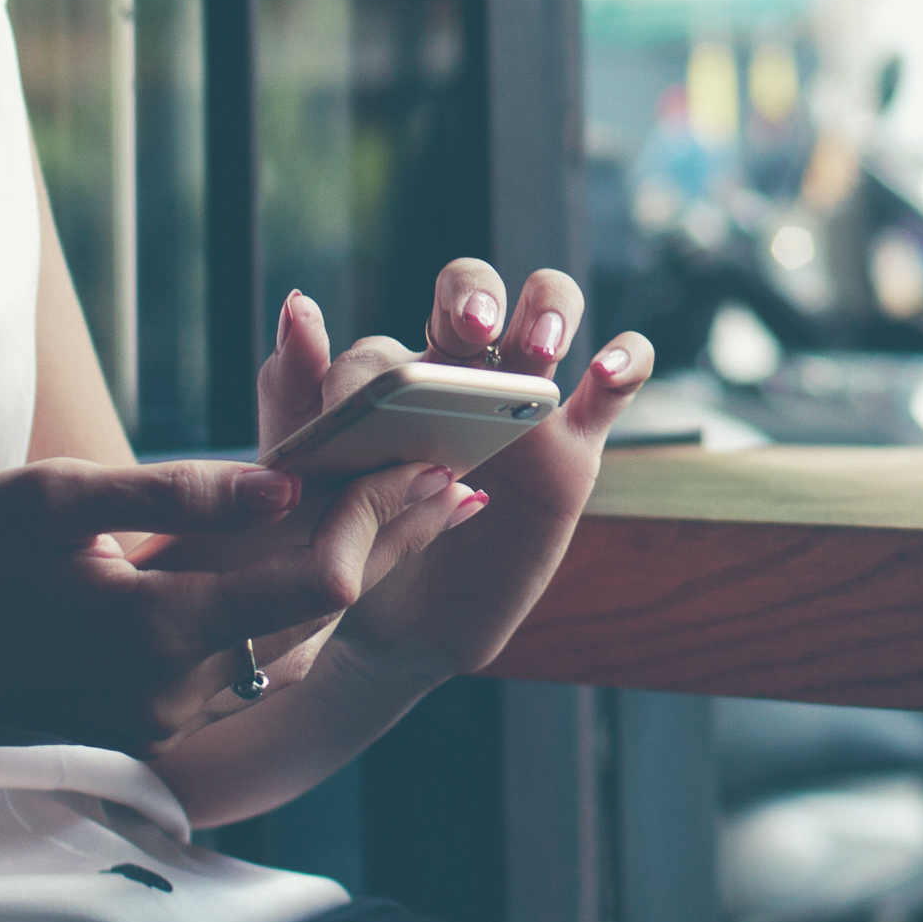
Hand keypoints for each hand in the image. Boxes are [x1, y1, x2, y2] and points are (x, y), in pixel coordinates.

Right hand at [0, 455, 474, 750]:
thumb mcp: (52, 498)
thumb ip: (173, 492)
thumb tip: (284, 483)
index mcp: (155, 635)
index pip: (312, 585)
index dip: (377, 521)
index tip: (423, 464)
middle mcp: (169, 695)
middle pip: (315, 621)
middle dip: (387, 546)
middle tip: (457, 485)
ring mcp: (152, 717)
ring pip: (280, 647)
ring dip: (343, 578)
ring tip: (405, 511)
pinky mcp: (133, 719)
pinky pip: (232, 662)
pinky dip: (280, 606)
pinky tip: (309, 555)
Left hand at [254, 259, 646, 693]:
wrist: (399, 632)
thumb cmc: (348, 549)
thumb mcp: (306, 485)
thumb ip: (296, 399)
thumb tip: (299, 305)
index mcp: (389, 378)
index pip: (384, 345)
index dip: (373, 368)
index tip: (359, 407)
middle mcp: (458, 373)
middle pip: (474, 289)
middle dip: (472, 293)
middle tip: (470, 328)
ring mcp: (522, 404)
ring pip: (551, 308)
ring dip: (547, 309)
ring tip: (540, 346)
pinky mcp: (575, 447)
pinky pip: (616, 386)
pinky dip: (626, 361)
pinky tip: (603, 371)